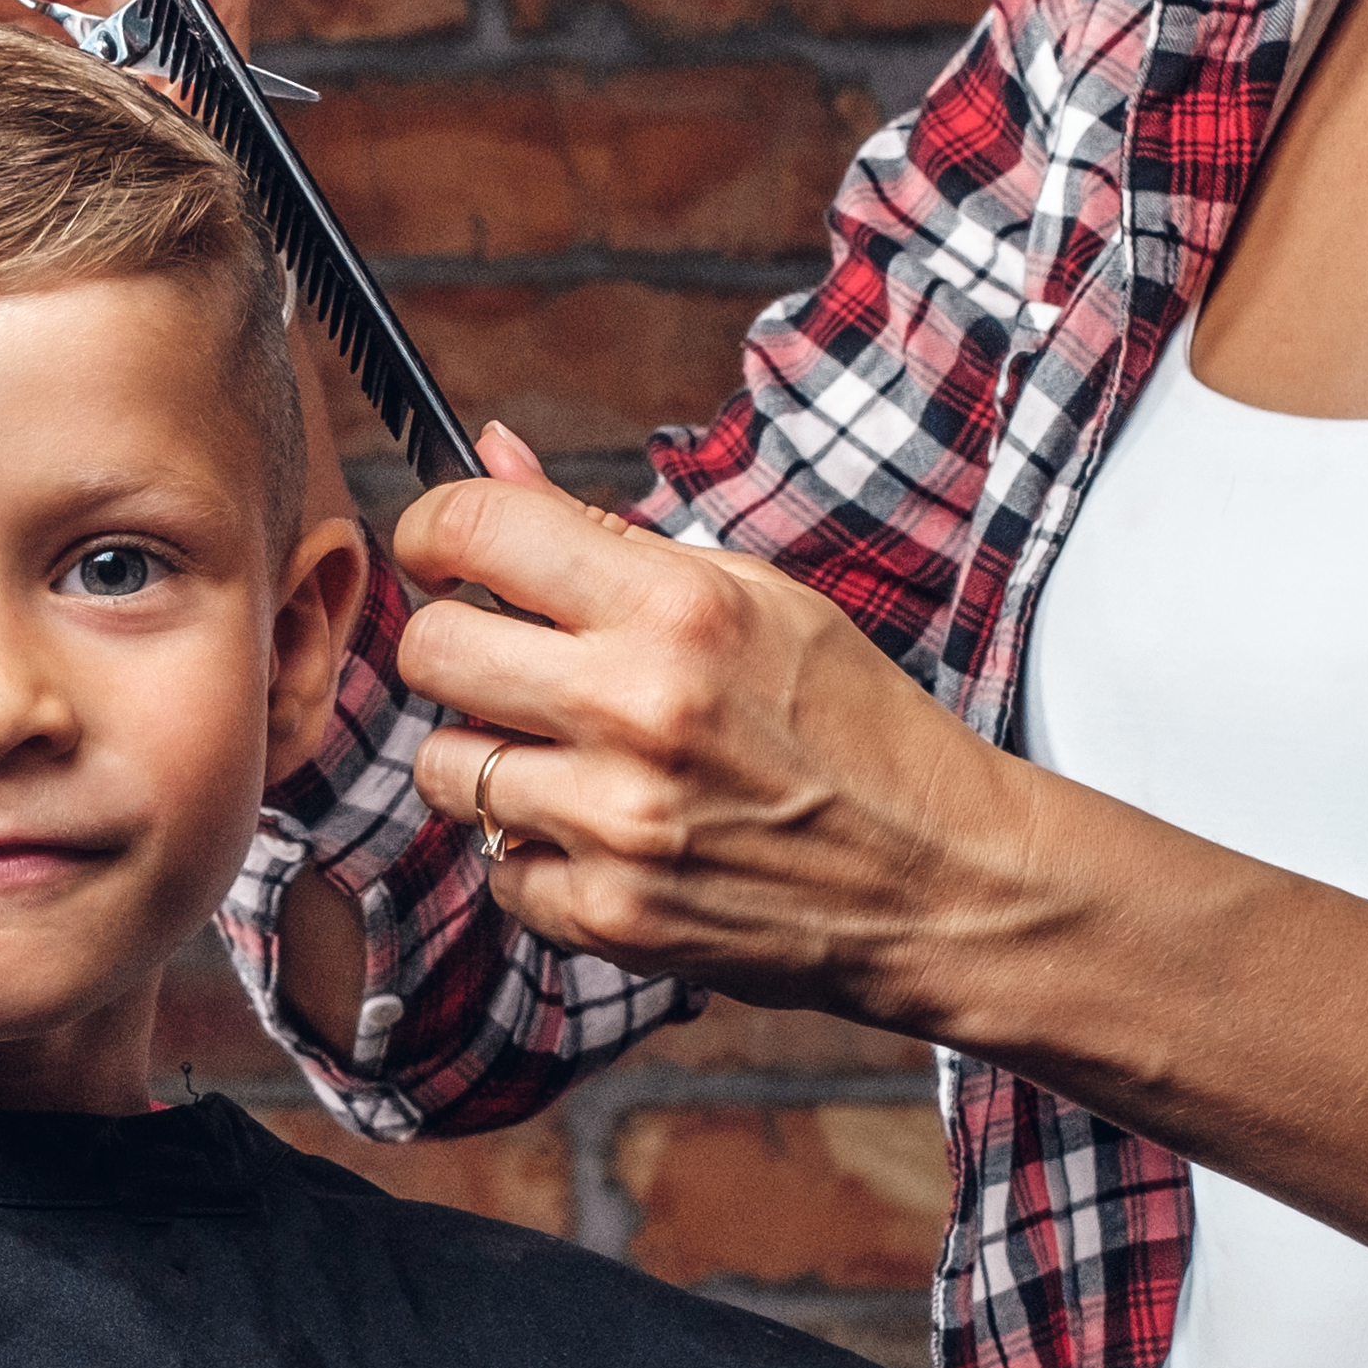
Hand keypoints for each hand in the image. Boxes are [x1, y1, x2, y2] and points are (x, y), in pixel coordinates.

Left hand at [395, 423, 1071, 1037]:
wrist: (939, 878)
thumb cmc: (853, 725)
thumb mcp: (757, 596)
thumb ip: (607, 532)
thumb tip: (494, 452)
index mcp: (677, 608)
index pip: (478, 527)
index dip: (433, 530)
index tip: (440, 552)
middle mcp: (636, 709)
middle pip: (428, 650)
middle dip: (451, 645)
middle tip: (505, 660)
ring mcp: (616, 821)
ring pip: (441, 768)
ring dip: (488, 758)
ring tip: (569, 758)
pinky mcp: (610, 915)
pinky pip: (496, 871)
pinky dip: (536, 856)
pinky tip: (606, 836)